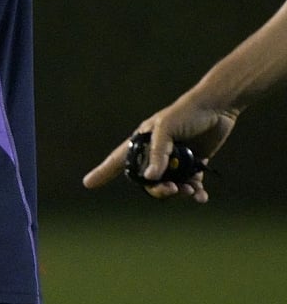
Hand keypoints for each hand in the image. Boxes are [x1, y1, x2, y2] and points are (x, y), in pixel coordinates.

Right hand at [82, 95, 237, 202]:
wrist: (216, 107)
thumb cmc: (186, 113)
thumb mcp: (166, 129)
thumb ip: (157, 153)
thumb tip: (150, 178)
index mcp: (142, 142)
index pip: (118, 160)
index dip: (103, 172)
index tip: (88, 183)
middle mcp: (155, 153)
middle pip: (148, 181)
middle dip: (158, 190)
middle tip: (172, 190)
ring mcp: (175, 160)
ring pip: (170, 185)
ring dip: (179, 192)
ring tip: (191, 192)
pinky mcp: (193, 164)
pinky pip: (190, 185)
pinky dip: (195, 193)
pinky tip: (201, 196)